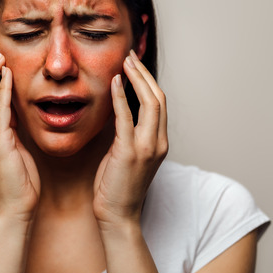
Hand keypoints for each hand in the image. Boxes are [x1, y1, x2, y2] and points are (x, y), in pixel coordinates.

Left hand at [93, 50, 167, 227]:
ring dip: (136, 79)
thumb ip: (125, 134)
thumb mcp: (124, 155)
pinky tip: (113, 82)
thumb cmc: (116, 186)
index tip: (134, 65)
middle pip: (158, 98)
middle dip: (144, 74)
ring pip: (150, 103)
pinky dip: (120, 97)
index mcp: (158, 142)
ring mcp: (146, 148)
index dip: (148, 81)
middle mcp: (158, 142)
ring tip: (124, 63)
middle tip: (129, 56)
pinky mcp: (129, 153)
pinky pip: (126, 118)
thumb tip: (115, 112)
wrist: (117, 216)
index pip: (159, 103)